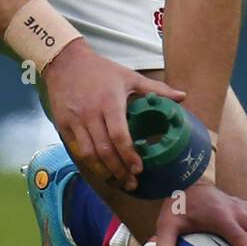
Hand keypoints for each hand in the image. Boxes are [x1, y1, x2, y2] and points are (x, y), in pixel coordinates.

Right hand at [44, 40, 185, 190]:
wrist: (65, 62)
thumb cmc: (101, 70)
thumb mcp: (129, 76)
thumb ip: (156, 89)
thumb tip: (182, 97)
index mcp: (110, 102)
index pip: (119, 135)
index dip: (129, 155)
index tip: (139, 169)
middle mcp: (91, 114)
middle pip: (105, 150)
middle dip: (119, 170)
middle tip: (131, 182)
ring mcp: (75, 121)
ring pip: (89, 154)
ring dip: (103, 171)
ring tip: (117, 181)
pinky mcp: (63, 125)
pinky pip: (77, 149)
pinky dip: (89, 163)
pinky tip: (100, 170)